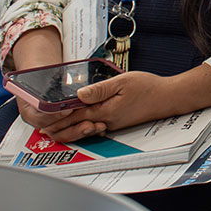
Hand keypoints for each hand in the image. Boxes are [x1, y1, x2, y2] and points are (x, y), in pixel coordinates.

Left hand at [38, 71, 176, 141]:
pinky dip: (83, 126)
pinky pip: (96, 126)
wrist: (168, 98)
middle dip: (59, 127)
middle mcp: (106, 120)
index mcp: (104, 110)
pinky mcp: (118, 122)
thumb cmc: (148, 88)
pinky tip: (80, 124)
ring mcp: (112, 123)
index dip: (57, 116)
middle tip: (43, 128)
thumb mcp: (123, 81)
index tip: (43, 118)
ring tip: (56, 128)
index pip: (74, 115)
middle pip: (77, 126)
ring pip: (85, 128)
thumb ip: (100, 89)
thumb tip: (79, 95)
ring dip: (70, 128)